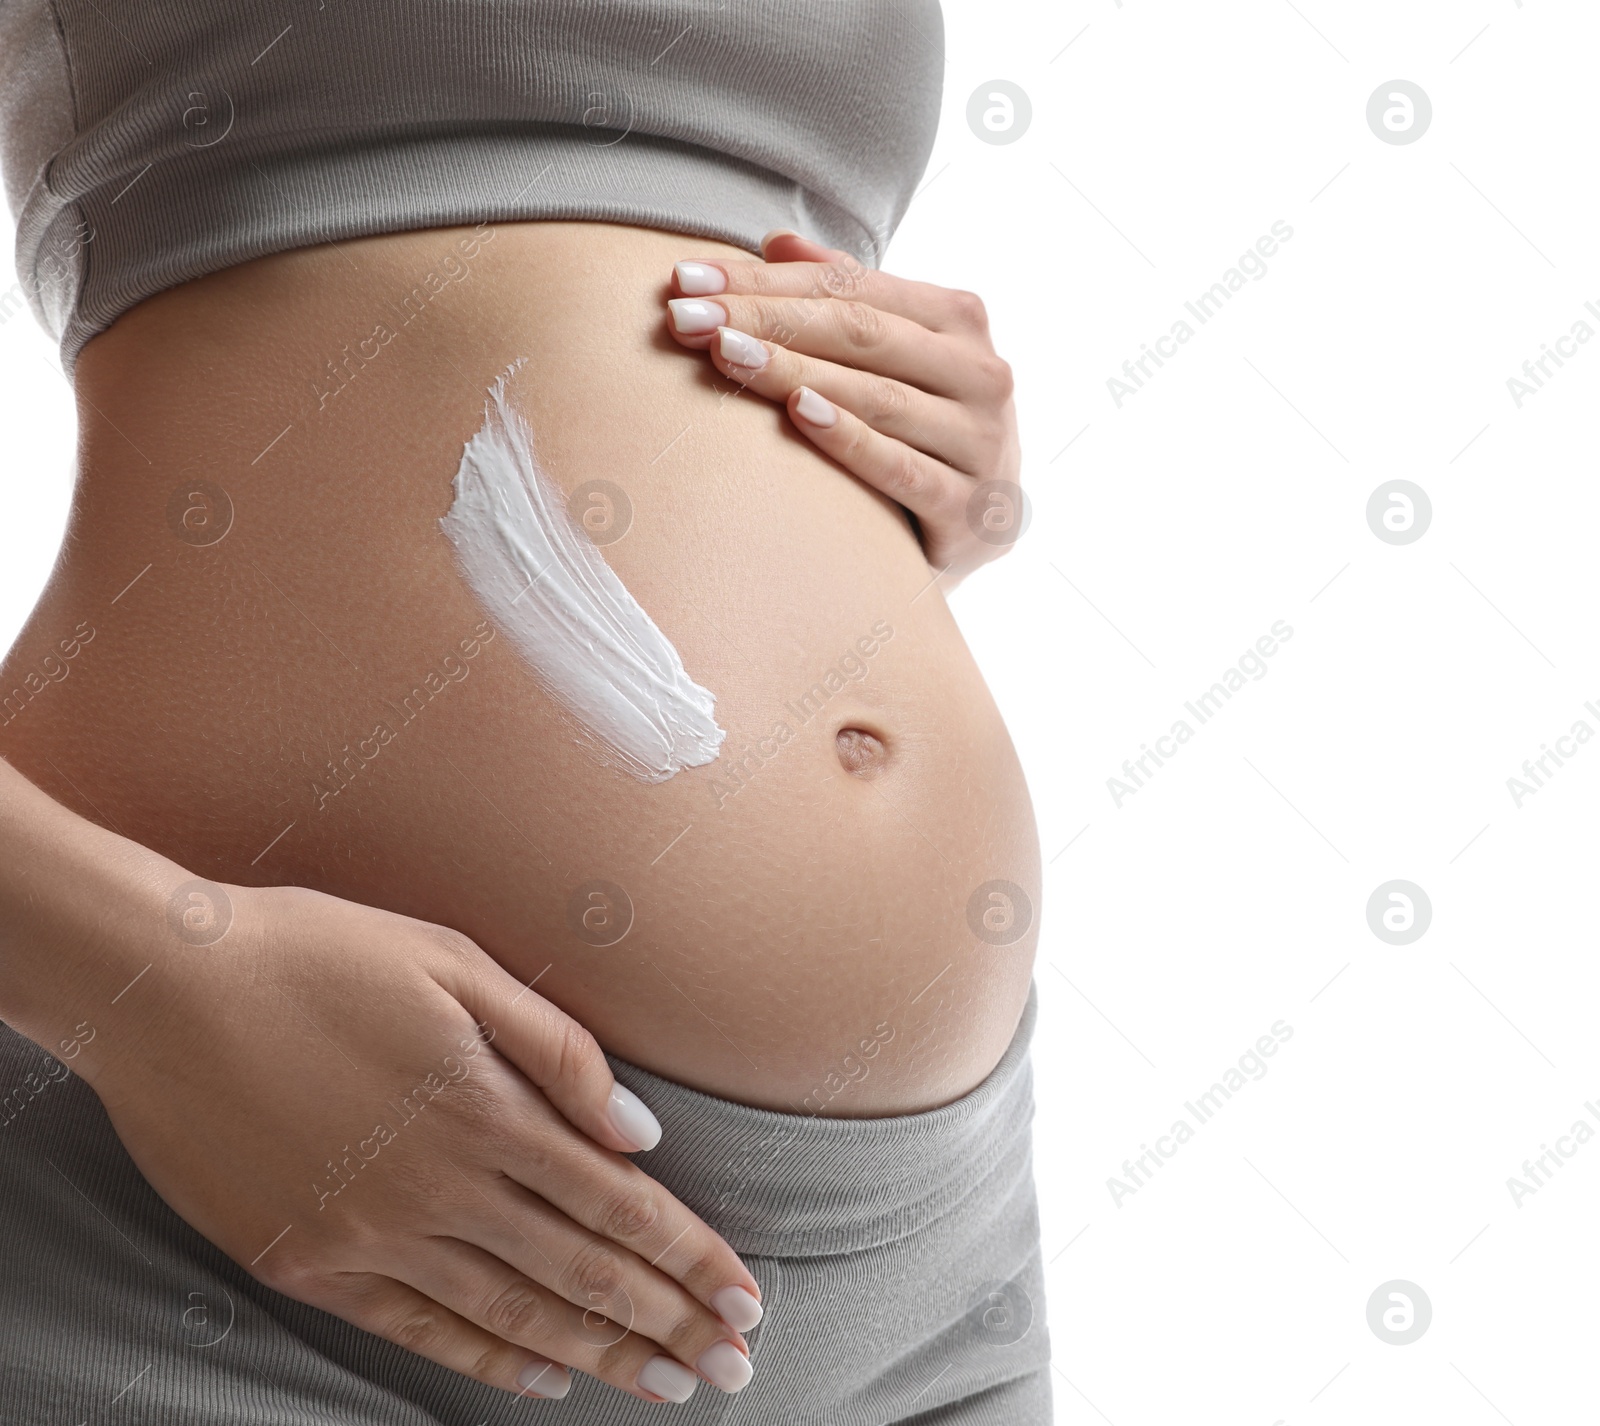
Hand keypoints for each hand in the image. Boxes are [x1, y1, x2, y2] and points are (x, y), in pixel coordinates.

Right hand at [87, 883, 762, 1404]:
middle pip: (582, 1273)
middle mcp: (441, 1188)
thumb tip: (639, 1133)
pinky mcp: (308, 1264)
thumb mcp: (454, 963)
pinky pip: (420, 1330)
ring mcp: (371, 1236)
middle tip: (733, 1366)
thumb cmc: (320, 955)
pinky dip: (492, 1361)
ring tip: (665, 1385)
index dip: (689, 1257)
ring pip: (515, 1315)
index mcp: (486, 1110)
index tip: (744, 1298)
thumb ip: (557, 1051)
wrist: (165, 989)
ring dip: (601, 1356)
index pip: (620, 1205)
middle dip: (669, 1322)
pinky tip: (545, 1379)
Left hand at [665, 231, 1023, 587]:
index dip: (765, 279)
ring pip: (877, 396)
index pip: (850, 286)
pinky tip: (799, 414)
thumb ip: (847, 298)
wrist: (986, 529)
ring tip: (723, 354)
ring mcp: (980, 440)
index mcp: (959, 319)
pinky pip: (900, 467)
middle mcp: (979, 372)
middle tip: (686, 317)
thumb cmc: (925, 428)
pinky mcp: (968, 508)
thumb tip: (777, 241)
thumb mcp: (896, 356)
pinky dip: (850, 439)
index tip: (687, 280)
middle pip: (860, 332)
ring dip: (793, 372)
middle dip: (766, 318)